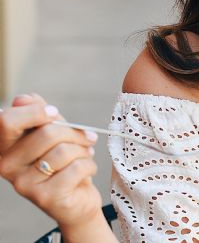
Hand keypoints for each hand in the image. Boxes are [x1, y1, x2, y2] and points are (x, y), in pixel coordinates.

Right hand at [0, 93, 102, 228]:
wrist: (76, 200)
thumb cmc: (63, 161)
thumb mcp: (52, 132)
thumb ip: (38, 114)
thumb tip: (23, 99)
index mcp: (5, 147)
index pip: (7, 121)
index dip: (35, 111)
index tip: (54, 113)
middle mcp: (6, 167)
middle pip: (47, 133)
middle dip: (75, 133)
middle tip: (86, 138)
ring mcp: (24, 185)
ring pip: (63, 151)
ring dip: (84, 150)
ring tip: (85, 156)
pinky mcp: (45, 198)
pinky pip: (76, 168)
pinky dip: (89, 165)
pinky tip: (86, 171)